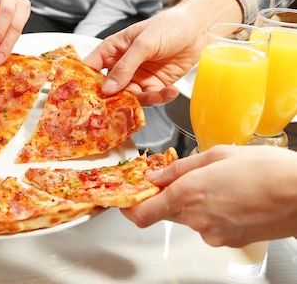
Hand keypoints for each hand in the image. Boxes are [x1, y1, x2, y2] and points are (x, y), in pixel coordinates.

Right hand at [83, 0, 243, 105]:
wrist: (198, 28)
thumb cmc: (169, 26)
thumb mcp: (144, 44)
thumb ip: (125, 66)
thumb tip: (108, 88)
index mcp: (113, 50)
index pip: (91, 67)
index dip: (87, 82)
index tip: (88, 98)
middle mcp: (123, 65)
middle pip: (111, 88)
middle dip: (117, 98)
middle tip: (124, 106)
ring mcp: (139, 76)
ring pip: (131, 97)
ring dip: (143, 100)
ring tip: (156, 95)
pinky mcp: (155, 84)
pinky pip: (152, 98)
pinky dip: (160, 98)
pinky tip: (169, 91)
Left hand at [121, 145, 296, 246]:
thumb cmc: (267, 170)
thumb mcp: (217, 154)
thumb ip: (180, 167)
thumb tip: (157, 174)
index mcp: (187, 194)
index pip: (142, 213)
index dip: (129, 206)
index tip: (127, 197)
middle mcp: (197, 219)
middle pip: (165, 212)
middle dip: (168, 196)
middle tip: (181, 177)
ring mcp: (213, 234)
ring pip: (188, 218)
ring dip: (194, 202)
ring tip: (219, 184)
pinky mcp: (230, 241)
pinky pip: (209, 226)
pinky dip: (212, 212)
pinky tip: (232, 197)